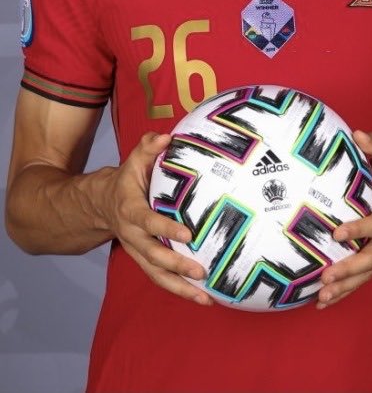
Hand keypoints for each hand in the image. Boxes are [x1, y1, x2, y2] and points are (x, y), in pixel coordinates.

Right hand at [101, 132, 211, 305]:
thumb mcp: (134, 160)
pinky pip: (161, 279)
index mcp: (131, 210)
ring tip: (205, 298)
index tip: (188, 234)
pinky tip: (203, 298)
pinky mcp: (146, 261)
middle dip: (177, 265)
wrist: (101, 205)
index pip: (149, 222)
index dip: (166, 228)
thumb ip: (148, 147)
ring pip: (157, 275)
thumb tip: (167, 137)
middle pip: (153, 256)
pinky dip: (180, 290)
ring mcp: (138, 251)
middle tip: (201, 271)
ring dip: (180, 288)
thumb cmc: (127, 180)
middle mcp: (133, 236)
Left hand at [317, 130, 371, 308]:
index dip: (360, 229)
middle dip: (349, 270)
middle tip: (326, 277)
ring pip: (366, 274)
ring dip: (345, 287)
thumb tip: (357, 133)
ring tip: (322, 297)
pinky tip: (323, 301)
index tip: (338, 233)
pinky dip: (344, 291)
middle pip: (371, 258)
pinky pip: (361, 279)